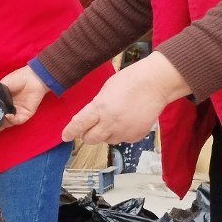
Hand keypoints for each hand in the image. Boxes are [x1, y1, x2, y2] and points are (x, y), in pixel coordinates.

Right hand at [0, 65, 49, 127]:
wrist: (33, 77)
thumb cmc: (18, 79)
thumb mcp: (2, 86)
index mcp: (3, 103)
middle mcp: (9, 110)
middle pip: (0, 121)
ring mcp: (17, 113)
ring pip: (7, 123)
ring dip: (1, 123)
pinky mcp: (25, 115)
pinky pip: (17, 120)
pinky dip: (11, 119)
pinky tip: (7, 115)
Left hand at [62, 52, 189, 144]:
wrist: (156, 83)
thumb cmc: (131, 81)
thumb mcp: (105, 90)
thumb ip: (96, 106)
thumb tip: (88, 119)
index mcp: (100, 108)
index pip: (78, 125)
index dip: (70, 132)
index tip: (65, 136)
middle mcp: (111, 123)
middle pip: (90, 139)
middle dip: (87, 135)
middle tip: (89, 129)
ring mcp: (124, 131)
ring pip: (107, 141)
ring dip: (106, 134)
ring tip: (115, 118)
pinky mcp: (137, 136)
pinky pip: (123, 140)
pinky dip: (122, 134)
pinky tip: (127, 121)